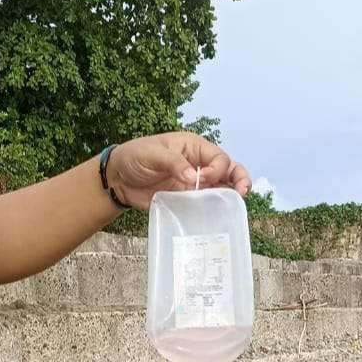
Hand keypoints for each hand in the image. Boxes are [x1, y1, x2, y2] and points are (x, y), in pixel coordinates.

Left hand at [107, 131, 251, 209]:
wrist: (118, 178)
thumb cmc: (134, 157)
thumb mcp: (152, 154)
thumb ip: (173, 163)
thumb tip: (194, 177)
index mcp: (194, 147)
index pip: (218, 157)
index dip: (217, 168)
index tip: (203, 179)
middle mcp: (199, 164)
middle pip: (228, 169)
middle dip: (239, 178)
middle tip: (243, 191)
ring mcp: (195, 182)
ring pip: (222, 187)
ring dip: (232, 194)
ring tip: (239, 202)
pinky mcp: (188, 198)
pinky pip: (207, 203)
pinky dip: (216, 208)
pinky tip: (221, 214)